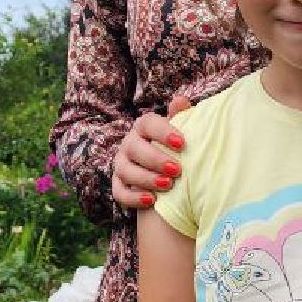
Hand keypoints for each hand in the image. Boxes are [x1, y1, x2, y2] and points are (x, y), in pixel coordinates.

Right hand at [111, 94, 191, 210]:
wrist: (168, 175)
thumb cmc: (176, 150)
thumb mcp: (180, 133)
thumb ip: (181, 118)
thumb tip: (180, 100)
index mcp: (144, 127)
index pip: (148, 123)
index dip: (163, 132)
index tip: (182, 144)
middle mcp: (129, 143)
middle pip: (134, 148)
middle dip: (156, 159)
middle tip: (177, 170)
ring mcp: (121, 165)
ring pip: (126, 171)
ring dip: (146, 178)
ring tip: (167, 185)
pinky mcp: (118, 185)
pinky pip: (120, 192)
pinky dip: (134, 198)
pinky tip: (151, 201)